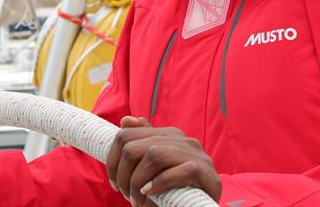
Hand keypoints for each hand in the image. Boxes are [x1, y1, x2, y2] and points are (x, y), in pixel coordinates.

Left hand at [105, 116, 221, 206]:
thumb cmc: (174, 191)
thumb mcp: (152, 170)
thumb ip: (140, 146)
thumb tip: (125, 120)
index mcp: (169, 135)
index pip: (127, 135)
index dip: (113, 160)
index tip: (115, 182)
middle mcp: (183, 140)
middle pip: (135, 147)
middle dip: (123, 175)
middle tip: (126, 195)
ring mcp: (197, 154)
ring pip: (154, 156)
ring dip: (138, 182)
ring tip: (137, 200)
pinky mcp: (206, 172)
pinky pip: (180, 171)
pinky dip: (160, 184)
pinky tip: (151, 195)